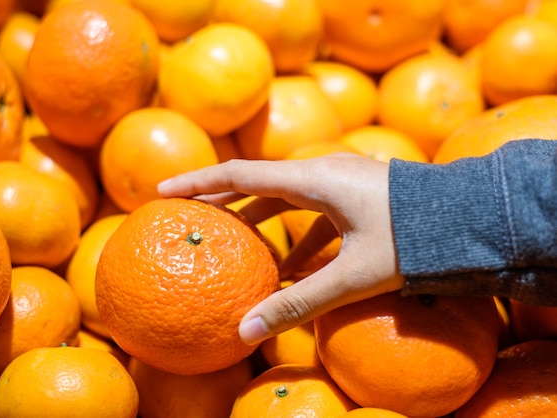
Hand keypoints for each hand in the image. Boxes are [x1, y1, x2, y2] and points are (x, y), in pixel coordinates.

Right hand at [158, 153, 402, 344]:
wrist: (468, 221)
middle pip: (259, 184)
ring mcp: (342, 182)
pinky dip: (297, 238)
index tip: (164, 191)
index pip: (241, 175)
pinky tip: (292, 269)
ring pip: (287, 199)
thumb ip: (298, 303)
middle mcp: (324, 172)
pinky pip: (315, 214)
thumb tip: (244, 332)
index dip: (199, 182)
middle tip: (193, 216)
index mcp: (315, 179)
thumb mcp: (352, 277)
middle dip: (225, 201)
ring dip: (261, 222)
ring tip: (238, 249)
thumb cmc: (412, 242)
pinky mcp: (358, 196)